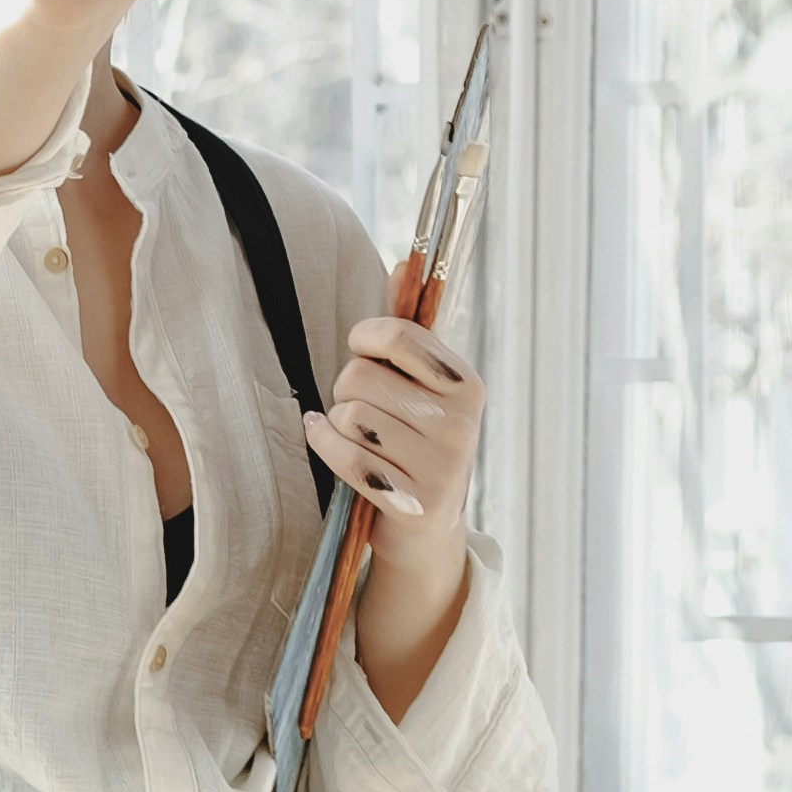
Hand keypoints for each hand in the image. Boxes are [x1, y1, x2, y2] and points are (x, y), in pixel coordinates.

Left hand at [318, 313, 482, 708]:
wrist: (425, 532)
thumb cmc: (414, 443)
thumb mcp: (422, 387)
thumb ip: (409, 329)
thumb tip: (406, 260)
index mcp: (466, 385)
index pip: (398, 336)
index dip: (366, 339)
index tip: (364, 350)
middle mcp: (462, 422)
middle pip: (360, 376)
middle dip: (348, 391)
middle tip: (366, 411)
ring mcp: (442, 464)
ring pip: (348, 414)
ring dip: (338, 425)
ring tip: (360, 438)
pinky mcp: (414, 500)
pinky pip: (344, 454)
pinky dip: (325, 446)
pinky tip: (328, 442)